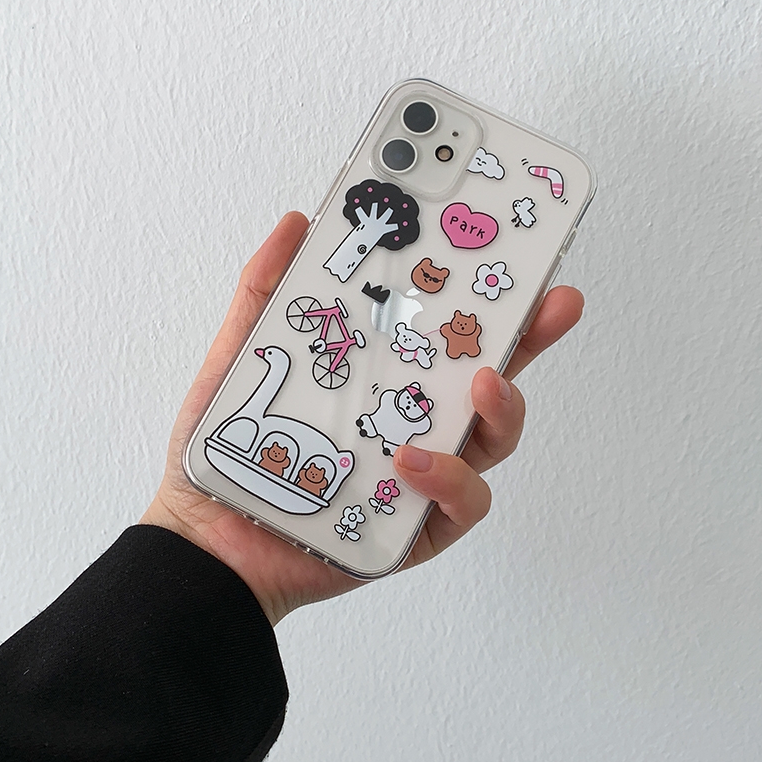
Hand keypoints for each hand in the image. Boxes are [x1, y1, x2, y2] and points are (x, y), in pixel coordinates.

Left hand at [141, 212, 583, 623]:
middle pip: (491, 377)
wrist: (206, 538)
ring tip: (484, 383)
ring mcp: (424, 477)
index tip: (516, 255)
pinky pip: (461, 504)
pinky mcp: (417, 528)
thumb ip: (266, 292)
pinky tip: (412, 461)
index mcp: (384, 380)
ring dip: (502, 409)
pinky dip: (450, 480)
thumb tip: (297, 223)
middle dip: (532, 337)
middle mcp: (415, 424)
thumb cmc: (226, 453)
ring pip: (492, 440)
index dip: (488, 296)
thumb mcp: (242, 357)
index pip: (448, 333)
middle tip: (554, 303)